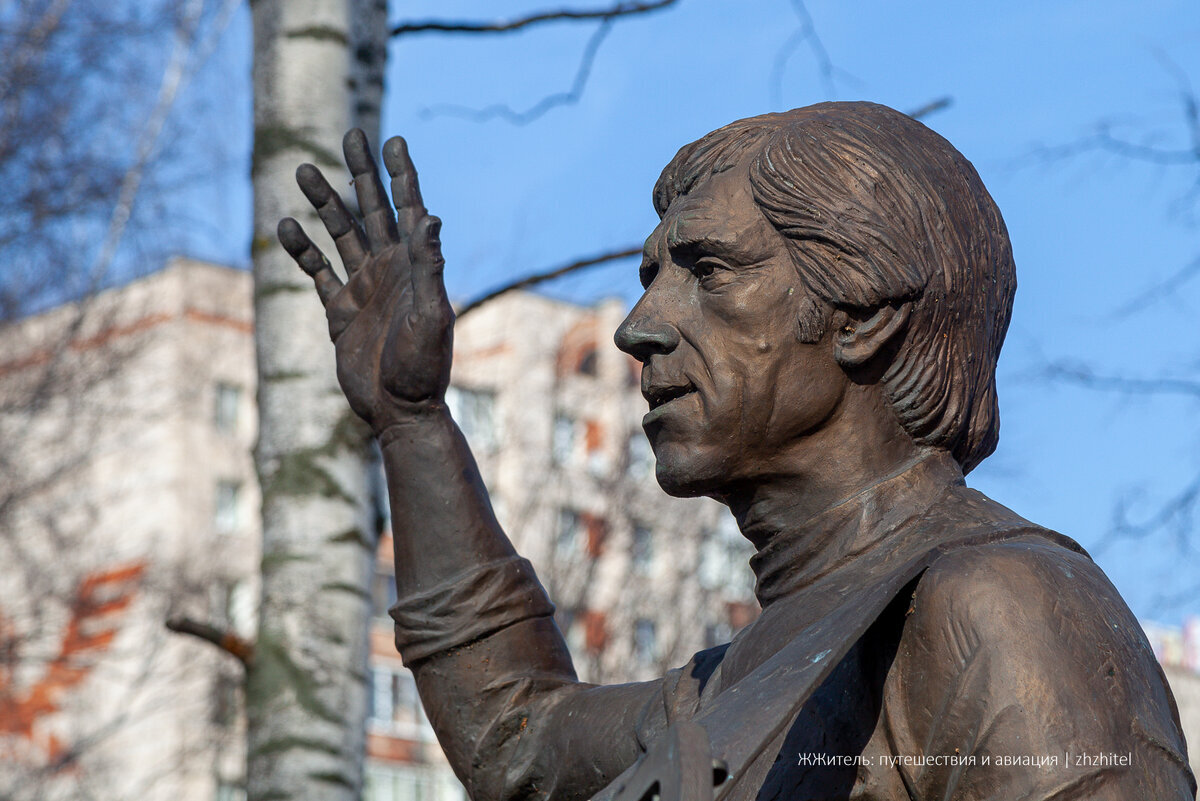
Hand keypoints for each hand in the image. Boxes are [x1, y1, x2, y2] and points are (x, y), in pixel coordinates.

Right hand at [278, 129, 453, 432]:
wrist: (399, 412)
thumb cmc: (423, 368)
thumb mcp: (431, 314)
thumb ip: (429, 266)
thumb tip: (430, 215)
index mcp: (414, 267)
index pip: (408, 209)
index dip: (401, 175)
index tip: (393, 140)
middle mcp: (389, 270)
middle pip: (371, 211)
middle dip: (361, 174)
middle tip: (351, 135)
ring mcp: (363, 288)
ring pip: (340, 234)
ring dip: (324, 204)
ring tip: (303, 170)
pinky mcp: (340, 312)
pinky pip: (317, 273)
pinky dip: (302, 250)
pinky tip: (284, 227)